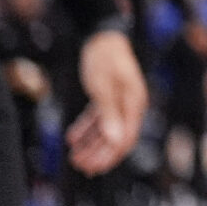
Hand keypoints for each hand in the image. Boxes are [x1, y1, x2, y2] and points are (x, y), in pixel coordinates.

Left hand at [67, 29, 146, 174]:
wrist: (102, 37)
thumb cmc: (104, 61)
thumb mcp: (103, 88)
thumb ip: (109, 115)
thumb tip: (115, 140)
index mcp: (134, 103)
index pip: (126, 138)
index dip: (110, 156)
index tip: (93, 168)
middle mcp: (130, 104)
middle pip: (117, 136)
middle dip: (99, 154)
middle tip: (80, 166)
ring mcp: (120, 100)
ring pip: (107, 129)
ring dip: (91, 144)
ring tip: (74, 156)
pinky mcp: (109, 96)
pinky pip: (99, 117)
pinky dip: (87, 128)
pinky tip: (72, 137)